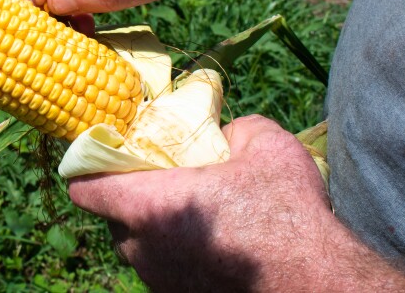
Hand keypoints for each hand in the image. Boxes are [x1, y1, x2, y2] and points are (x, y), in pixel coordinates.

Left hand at [68, 115, 337, 290]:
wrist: (320, 287)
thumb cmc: (288, 216)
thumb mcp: (265, 145)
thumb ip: (233, 129)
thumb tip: (224, 134)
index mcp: (149, 205)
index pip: (84, 189)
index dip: (88, 169)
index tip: (108, 155)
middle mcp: (143, 249)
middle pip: (112, 218)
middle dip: (130, 198)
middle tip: (163, 179)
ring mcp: (160, 281)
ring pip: (138, 247)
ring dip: (154, 228)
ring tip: (194, 212)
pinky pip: (163, 270)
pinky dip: (176, 254)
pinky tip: (213, 243)